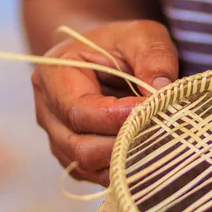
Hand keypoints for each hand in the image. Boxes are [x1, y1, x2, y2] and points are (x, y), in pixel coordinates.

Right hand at [31, 20, 177, 185]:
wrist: (102, 56)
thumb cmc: (119, 44)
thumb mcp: (141, 36)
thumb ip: (153, 57)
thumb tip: (162, 91)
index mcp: (53, 76)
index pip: (80, 111)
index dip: (118, 118)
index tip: (153, 110)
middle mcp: (48, 113)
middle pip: (81, 147)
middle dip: (123, 144)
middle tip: (160, 131)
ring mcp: (58, 139)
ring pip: (88, 166)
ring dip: (125, 160)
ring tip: (157, 143)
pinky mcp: (74, 157)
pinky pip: (96, 175)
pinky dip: (123, 170)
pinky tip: (148, 154)